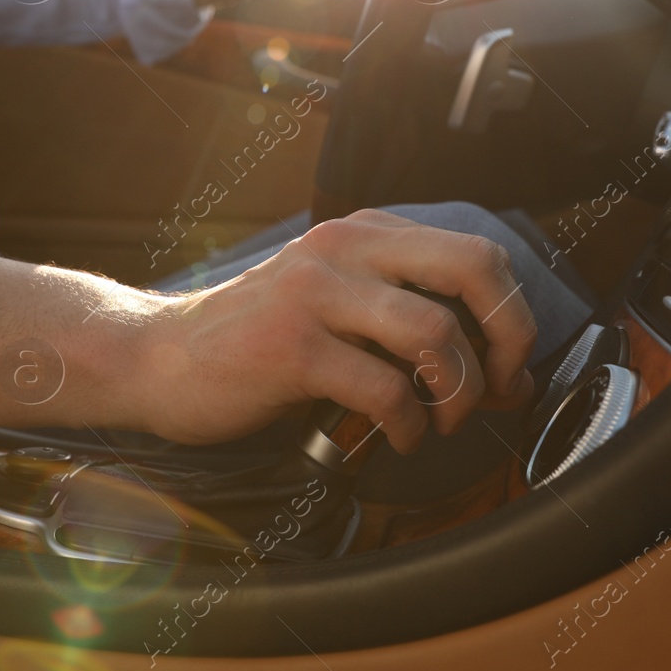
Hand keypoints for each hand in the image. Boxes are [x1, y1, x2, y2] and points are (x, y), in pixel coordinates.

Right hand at [139, 210, 538, 452]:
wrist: (158, 359)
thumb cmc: (256, 344)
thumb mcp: (336, 309)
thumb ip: (407, 325)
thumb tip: (505, 376)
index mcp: (362, 233)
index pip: (476, 252)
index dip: (512, 313)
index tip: (508, 368)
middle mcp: (343, 247)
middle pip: (472, 268)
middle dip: (508, 336)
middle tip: (498, 387)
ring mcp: (315, 293)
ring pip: (434, 331)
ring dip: (457, 392)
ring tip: (438, 421)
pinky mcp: (290, 346)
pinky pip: (384, 387)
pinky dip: (409, 424)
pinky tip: (397, 436)